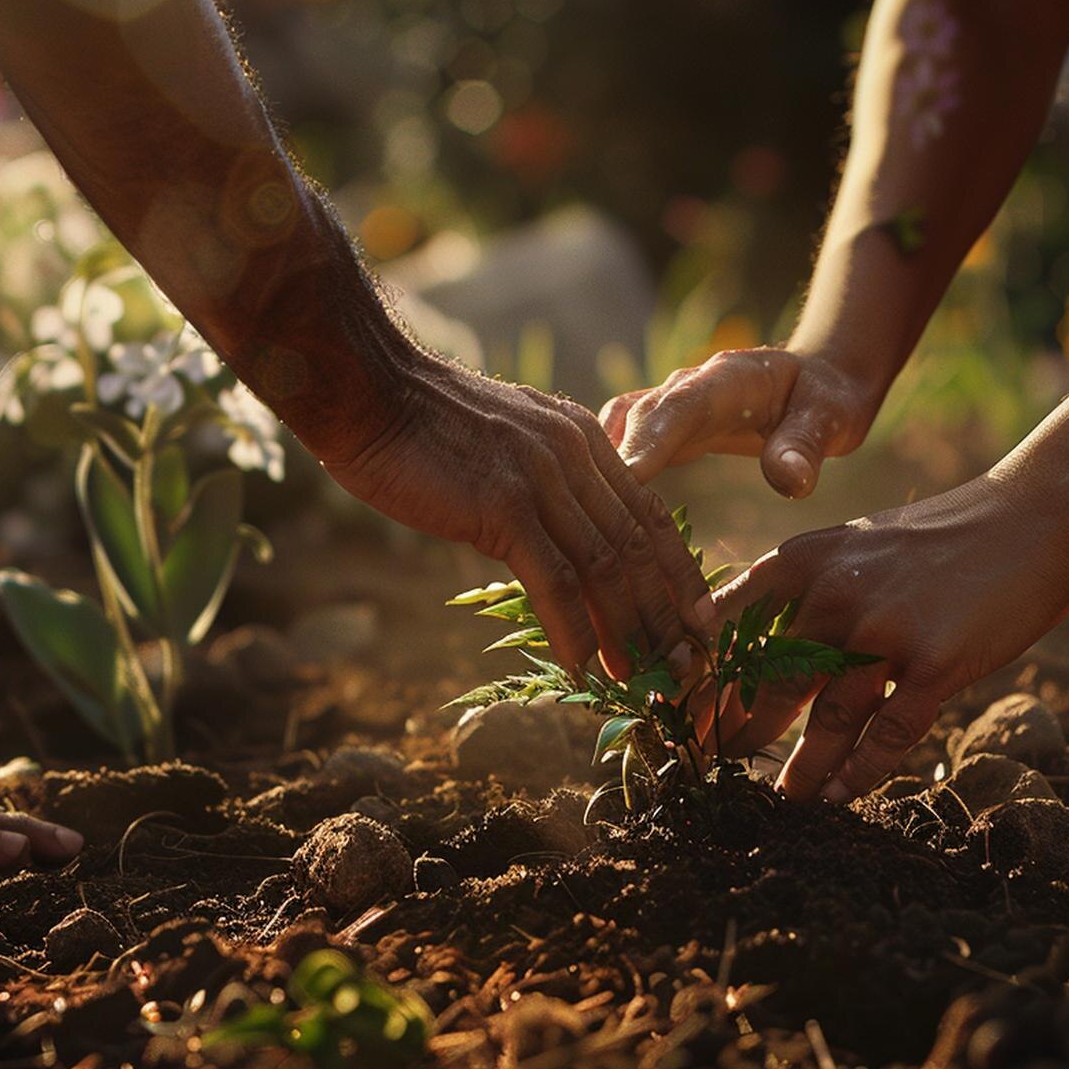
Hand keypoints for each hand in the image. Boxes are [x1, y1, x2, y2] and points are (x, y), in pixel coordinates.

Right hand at [327, 355, 712, 676]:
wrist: (368, 390)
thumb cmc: (421, 424)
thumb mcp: (504, 442)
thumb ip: (542, 478)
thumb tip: (557, 532)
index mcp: (580, 437)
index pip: (648, 511)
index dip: (678, 570)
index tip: (699, 617)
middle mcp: (574, 454)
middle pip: (637, 546)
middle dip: (665, 613)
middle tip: (681, 666)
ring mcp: (542, 478)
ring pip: (605, 568)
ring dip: (626, 631)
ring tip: (637, 678)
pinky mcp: (504, 505)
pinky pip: (555, 580)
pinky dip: (573, 631)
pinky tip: (581, 667)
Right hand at [599, 347, 886, 497]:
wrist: (819, 379)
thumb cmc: (827, 400)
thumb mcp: (831, 419)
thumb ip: (806, 447)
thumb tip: (789, 482)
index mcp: (724, 379)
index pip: (677, 407)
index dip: (646, 442)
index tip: (623, 478)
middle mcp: (686, 388)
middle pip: (636, 420)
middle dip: (611, 463)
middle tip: (587, 516)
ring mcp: (669, 407)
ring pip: (618, 432)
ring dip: (596, 470)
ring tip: (577, 521)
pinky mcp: (663, 429)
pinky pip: (623, 446)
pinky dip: (602, 474)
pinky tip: (587, 515)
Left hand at [707, 477, 1068, 802]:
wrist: (1032, 518)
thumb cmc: (940, 540)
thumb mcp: (855, 545)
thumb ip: (807, 591)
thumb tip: (756, 648)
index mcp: (805, 560)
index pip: (729, 626)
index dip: (700, 677)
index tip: (675, 717)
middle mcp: (834, 593)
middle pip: (768, 682)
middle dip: (737, 732)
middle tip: (714, 768)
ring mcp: (885, 630)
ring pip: (826, 719)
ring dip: (799, 769)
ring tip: (783, 800)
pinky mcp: (935, 663)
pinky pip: (887, 735)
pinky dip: (859, 773)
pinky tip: (841, 796)